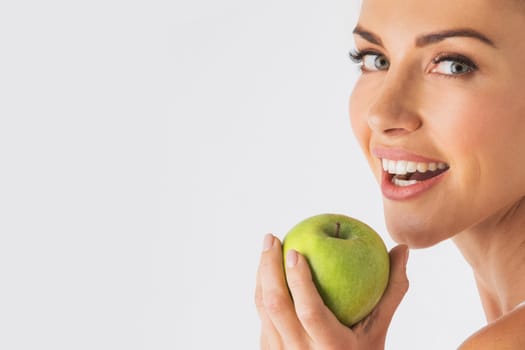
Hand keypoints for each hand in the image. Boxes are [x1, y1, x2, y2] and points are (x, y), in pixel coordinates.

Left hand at [255, 234, 408, 349]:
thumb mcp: (378, 329)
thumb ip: (390, 291)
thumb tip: (401, 249)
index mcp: (331, 347)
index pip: (309, 311)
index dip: (299, 281)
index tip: (295, 251)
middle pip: (276, 305)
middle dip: (269, 266)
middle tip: (272, 238)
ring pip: (263, 309)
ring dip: (261, 274)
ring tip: (268, 247)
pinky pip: (262, 316)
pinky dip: (262, 289)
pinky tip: (267, 271)